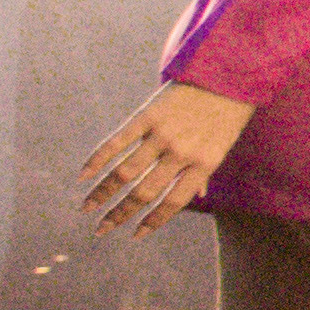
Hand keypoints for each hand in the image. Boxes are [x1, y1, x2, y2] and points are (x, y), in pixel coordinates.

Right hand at [81, 83, 254, 237]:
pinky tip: (82, 175)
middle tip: (101, 230)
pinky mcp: (148, 115)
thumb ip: (204, 171)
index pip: (173, 202)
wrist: (225, 73)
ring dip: (102, 193)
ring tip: (86, 208)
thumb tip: (197, 197)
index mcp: (204, 164)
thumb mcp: (223, 145)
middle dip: (120, 214)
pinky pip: (117, 141)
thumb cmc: (226, 113)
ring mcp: (163, 134)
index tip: (134, 235)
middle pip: (144, 192)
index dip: (152, 221)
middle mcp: (182, 152)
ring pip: (126, 172)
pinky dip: (97, 159)